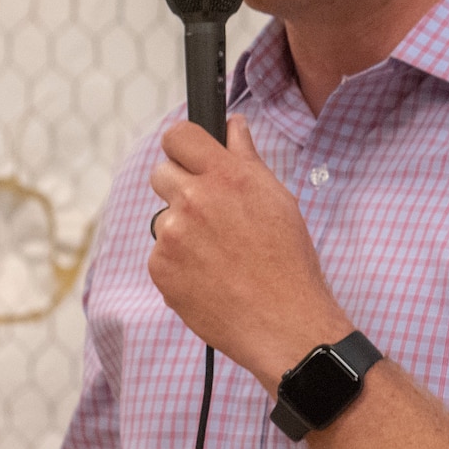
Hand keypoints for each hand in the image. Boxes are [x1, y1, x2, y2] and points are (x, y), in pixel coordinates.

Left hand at [147, 115, 351, 388]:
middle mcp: (194, 199)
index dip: (182, 146)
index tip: (189, 159)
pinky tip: (208, 278)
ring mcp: (172, 235)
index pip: (177, 135)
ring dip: (181, 232)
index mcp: (225, 176)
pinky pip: (160, 255)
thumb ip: (246, 158)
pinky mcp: (160, 268)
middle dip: (179, 188)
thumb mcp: (276, 199)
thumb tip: (234, 126)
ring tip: (217, 256)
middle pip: (160, 174)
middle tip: (207, 215)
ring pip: (163, 219)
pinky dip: (178, 265)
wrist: (283, 322)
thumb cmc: (288, 262)